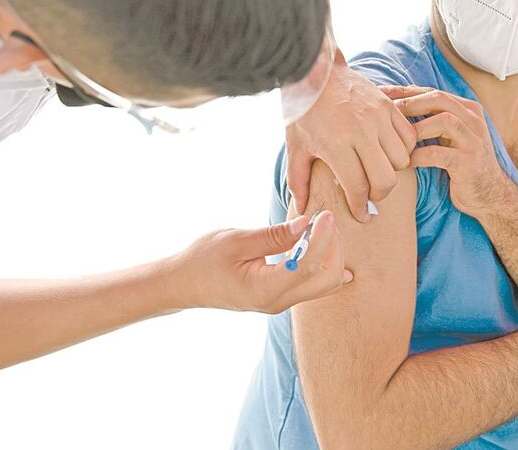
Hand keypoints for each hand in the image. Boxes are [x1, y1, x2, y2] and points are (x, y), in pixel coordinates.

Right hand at [173, 211, 352, 313]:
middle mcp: (277, 302)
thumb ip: (274, 235)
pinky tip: (324, 243)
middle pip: (327, 280)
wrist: (184, 284)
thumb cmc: (204, 260)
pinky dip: (323, 261)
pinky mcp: (281, 296)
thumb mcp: (236, 241)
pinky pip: (315, 283)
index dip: (323, 238)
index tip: (325, 214)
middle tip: (324, 219)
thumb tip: (307, 223)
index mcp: (264, 290)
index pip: (308, 266)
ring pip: (325, 283)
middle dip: (333, 248)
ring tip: (320, 227)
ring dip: (330, 253)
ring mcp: (281, 302)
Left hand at [285, 57, 415, 221]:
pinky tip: (386, 151)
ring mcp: (378, 116)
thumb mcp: (295, 147)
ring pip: (402, 160)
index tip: (361, 214)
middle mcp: (361, 131)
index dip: (361, 206)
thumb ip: (298, 181)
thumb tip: (304, 211)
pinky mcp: (388, 106)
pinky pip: (409, 137)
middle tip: (369, 195)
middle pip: (385, 179)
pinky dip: (403, 149)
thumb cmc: (303, 111)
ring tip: (377, 170)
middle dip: (379, 195)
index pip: (358, 187)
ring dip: (392, 171)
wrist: (315, 72)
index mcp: (336, 143)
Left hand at [383, 85, 510, 218]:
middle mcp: (473, 119)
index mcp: (467, 109)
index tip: (378, 94)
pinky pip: (439, 153)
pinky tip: (404, 162)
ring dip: (414, 128)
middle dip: (407, 103)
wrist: (489, 195)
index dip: (404, 91)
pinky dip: (418, 155)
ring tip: (393, 138)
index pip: (431, 91)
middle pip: (438, 99)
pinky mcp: (469, 162)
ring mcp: (474, 139)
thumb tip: (395, 105)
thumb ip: (431, 120)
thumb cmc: (461, 164)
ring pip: (443, 121)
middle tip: (381, 112)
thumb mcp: (449, 137)